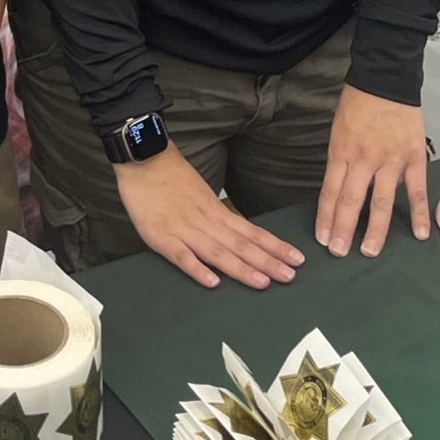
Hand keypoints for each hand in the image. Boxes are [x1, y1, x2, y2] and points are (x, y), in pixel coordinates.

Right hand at [115, 145, 302, 289]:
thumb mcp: (200, 193)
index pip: (250, 231)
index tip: (296, 258)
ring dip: (240, 268)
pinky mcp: (161, 236)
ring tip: (262, 282)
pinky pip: (181, 255)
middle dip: (267, 261)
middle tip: (290, 276)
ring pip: (217, 252)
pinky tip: (212, 282)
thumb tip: (236, 233)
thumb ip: (214, 214)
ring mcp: (183, 229)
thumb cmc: (170, 176)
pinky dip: (196, 268)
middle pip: (240, 244)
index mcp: (215, 210)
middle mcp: (204, 221)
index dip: (274, 246)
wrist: (143, 157)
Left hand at [316, 85, 429, 257]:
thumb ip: (340, 161)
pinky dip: (419, 214)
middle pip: (351, 200)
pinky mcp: (414, 158)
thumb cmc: (357, 106)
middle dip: (343, 229)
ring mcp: (391, 159)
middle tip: (339, 253)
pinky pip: (417, 191)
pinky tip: (419, 235)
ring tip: (370, 252)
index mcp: (341, 151)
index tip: (322, 239)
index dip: (326, 217)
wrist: (385, 80)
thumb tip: (338, 192)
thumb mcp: (338, 131)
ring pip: (381, 201)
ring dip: (375, 230)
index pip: (330, 191)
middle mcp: (364, 158)